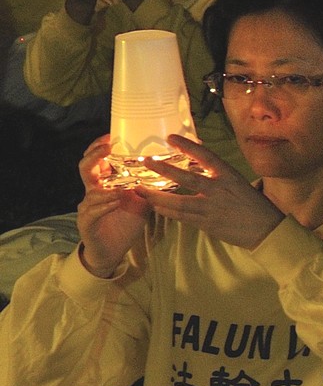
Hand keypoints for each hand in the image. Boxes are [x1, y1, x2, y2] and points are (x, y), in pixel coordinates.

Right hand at [75, 136, 153, 277]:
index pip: (98, 160)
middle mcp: (93, 191)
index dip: (101, 147)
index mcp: (105, 183)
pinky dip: (105, 205)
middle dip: (95, 155)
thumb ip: (150, 186)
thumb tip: (172, 170)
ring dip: (107, 187)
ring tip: (121, 186)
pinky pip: (92, 211)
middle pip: (86, 167)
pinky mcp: (86, 222)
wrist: (113, 249)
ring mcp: (87, 206)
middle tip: (107, 147)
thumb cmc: (126, 221)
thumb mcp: (142, 200)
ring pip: (91, 191)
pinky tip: (116, 201)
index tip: (112, 136)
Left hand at [143, 136, 285, 249]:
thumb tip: (197, 165)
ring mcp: (212, 208)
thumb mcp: (238, 184)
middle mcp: (219, 190)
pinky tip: (155, 207)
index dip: (188, 146)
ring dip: (157, 196)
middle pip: (187, 178)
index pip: (206, 156)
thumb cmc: (253, 206)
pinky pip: (182, 216)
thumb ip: (218, 176)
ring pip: (178, 202)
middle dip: (164, 169)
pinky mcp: (207, 224)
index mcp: (229, 176)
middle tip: (146, 162)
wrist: (266, 230)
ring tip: (140, 190)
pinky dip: (167, 211)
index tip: (171, 138)